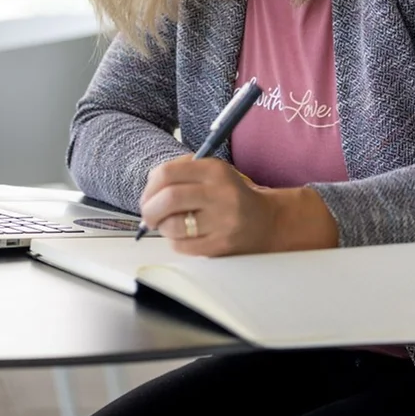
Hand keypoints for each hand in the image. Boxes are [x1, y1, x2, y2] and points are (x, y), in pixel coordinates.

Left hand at [138, 155, 338, 255]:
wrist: (267, 221)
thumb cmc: (230, 195)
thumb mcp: (212, 172)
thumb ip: (181, 172)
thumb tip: (149, 187)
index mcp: (215, 170)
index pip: (168, 173)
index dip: (149, 186)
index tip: (147, 195)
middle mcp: (220, 193)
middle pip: (168, 199)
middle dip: (149, 209)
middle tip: (148, 214)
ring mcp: (223, 221)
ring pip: (173, 225)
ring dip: (162, 227)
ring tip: (167, 225)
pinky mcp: (222, 245)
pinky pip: (183, 245)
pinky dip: (175, 241)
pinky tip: (184, 235)